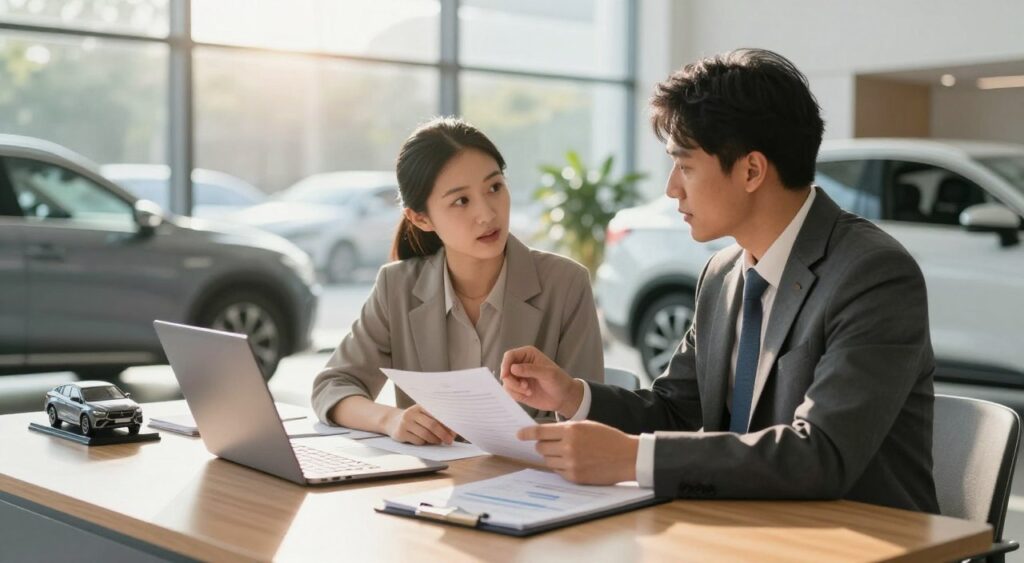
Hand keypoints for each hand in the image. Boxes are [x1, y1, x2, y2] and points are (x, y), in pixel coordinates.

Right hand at [384, 404, 455, 444]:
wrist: (392, 422)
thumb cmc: (414, 420)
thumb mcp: (423, 415)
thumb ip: (436, 420)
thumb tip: (451, 432)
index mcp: (420, 406)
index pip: (437, 414)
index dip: (447, 424)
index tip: (454, 432)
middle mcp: (412, 412)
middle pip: (432, 425)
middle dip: (443, 434)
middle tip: (449, 441)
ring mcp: (405, 423)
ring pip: (425, 434)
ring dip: (434, 440)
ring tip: (438, 441)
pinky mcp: (400, 433)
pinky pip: (417, 441)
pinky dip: (424, 443)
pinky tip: (424, 441)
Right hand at [500, 346, 582, 415]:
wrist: (564, 398)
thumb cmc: (560, 381)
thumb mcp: (548, 374)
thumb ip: (530, 370)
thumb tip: (512, 368)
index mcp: (528, 354)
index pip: (509, 356)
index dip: (505, 364)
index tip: (505, 376)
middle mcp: (521, 364)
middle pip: (505, 369)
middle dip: (511, 380)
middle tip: (524, 387)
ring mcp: (519, 377)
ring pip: (506, 381)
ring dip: (515, 389)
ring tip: (528, 391)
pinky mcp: (518, 388)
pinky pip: (509, 391)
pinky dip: (516, 394)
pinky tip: (528, 394)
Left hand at [517, 421, 638, 484]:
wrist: (626, 457)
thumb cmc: (608, 438)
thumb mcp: (587, 425)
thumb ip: (565, 429)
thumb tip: (544, 434)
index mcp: (571, 430)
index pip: (540, 432)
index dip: (527, 433)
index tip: (519, 434)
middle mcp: (568, 446)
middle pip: (541, 447)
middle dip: (543, 445)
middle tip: (551, 444)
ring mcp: (571, 463)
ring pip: (547, 460)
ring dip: (552, 456)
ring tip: (567, 453)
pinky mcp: (574, 476)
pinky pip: (557, 471)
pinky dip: (561, 466)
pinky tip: (573, 462)